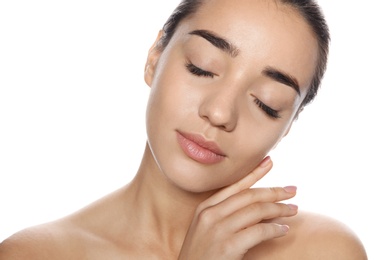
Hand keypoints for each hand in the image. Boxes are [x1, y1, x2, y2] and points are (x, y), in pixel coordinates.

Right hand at [178, 157, 297, 259]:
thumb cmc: (200, 254)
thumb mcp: (205, 228)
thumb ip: (223, 214)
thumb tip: (253, 203)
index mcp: (205, 207)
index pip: (234, 186)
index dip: (254, 173)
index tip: (269, 162)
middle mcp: (210, 214)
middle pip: (249, 196)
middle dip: (273, 191)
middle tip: (292, 191)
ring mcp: (218, 229)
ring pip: (256, 211)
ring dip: (278, 209)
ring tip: (293, 210)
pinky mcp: (228, 246)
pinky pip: (259, 231)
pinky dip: (274, 229)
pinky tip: (283, 230)